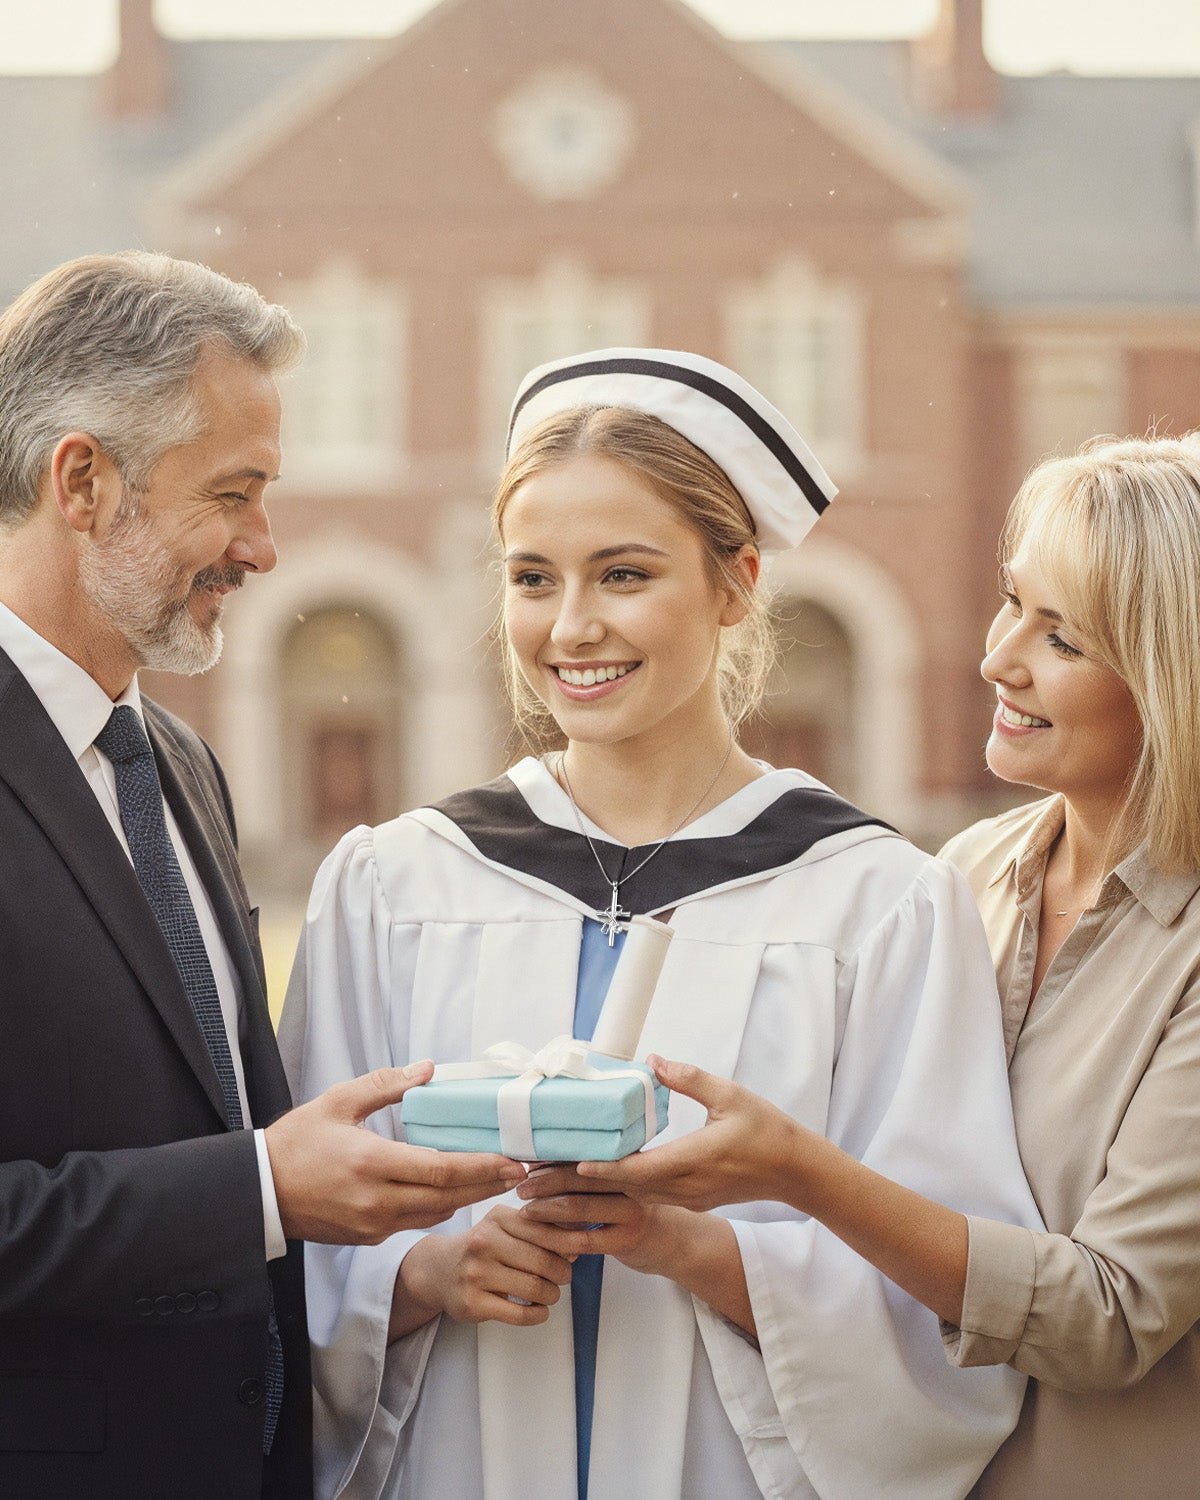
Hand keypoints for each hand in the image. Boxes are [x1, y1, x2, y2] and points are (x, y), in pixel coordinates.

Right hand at [265, 1062, 524, 1242]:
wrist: (259, 1193)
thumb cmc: (295, 1143)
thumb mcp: (338, 1101)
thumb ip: (385, 1084)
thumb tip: (427, 1069)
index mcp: (371, 1163)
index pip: (440, 1170)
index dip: (481, 1167)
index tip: (511, 1160)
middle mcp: (377, 1201)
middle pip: (448, 1197)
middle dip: (488, 1184)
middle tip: (521, 1172)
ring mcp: (373, 1224)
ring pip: (435, 1213)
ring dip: (468, 1198)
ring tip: (497, 1180)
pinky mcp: (368, 1236)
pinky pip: (415, 1221)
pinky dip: (440, 1206)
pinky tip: (456, 1191)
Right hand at [396, 1204, 588, 1329]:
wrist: (437, 1270)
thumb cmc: (483, 1247)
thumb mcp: (505, 1228)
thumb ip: (540, 1231)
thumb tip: (578, 1243)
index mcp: (497, 1218)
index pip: (545, 1229)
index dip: (570, 1241)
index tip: (583, 1247)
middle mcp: (484, 1242)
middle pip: (543, 1261)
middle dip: (563, 1272)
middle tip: (564, 1277)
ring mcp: (476, 1274)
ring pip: (534, 1288)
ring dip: (552, 1295)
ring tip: (551, 1293)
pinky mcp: (472, 1303)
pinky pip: (519, 1314)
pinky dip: (538, 1315)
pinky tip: (540, 1311)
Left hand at [518, 1163, 756, 1336]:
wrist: (675, 1243)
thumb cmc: (638, 1212)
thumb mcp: (624, 1187)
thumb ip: (596, 1177)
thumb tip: (547, 1165)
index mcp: (626, 1164)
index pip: (586, 1155)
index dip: (556, 1157)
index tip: (529, 1158)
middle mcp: (630, 1183)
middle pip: (580, 1177)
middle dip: (545, 1180)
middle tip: (521, 1183)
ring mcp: (630, 1212)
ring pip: (579, 1207)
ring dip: (547, 1208)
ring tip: (525, 1209)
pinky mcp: (626, 1240)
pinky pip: (585, 1239)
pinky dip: (559, 1238)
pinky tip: (543, 1238)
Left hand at [573, 1057, 803, 1211]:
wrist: (795, 1170)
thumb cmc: (767, 1131)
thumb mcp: (729, 1095)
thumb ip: (689, 1079)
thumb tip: (654, 1061)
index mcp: (694, 1161)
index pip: (640, 1170)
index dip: (606, 1168)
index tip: (577, 1161)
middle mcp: (686, 1187)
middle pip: (629, 1188)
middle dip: (591, 1181)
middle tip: (557, 1171)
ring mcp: (689, 1198)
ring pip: (638, 1196)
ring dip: (606, 1186)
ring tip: (571, 1174)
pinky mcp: (693, 1200)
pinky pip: (651, 1198)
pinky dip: (626, 1189)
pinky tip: (609, 1176)